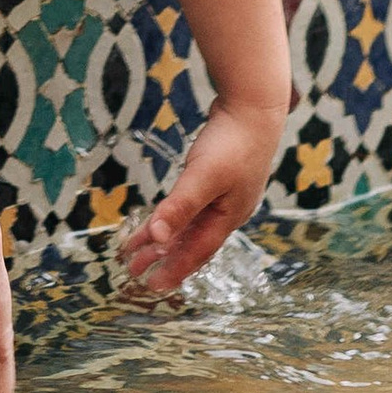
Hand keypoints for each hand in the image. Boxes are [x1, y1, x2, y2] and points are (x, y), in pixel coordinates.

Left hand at [119, 92, 284, 295]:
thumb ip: (180, 207)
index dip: (175, 269)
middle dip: (164, 257)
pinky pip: (192, 206)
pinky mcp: (220, 177)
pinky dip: (176, 215)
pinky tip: (164, 217)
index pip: (198, 252)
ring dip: (165, 236)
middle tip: (136, 272)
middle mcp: (228, 210)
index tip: (153, 287)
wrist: (255, 106)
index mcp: (228, 216)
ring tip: (139, 248)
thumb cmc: (232, 142)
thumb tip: (156, 238)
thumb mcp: (203, 176)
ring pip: (190, 223)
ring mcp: (225, 194)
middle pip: (192, 241)